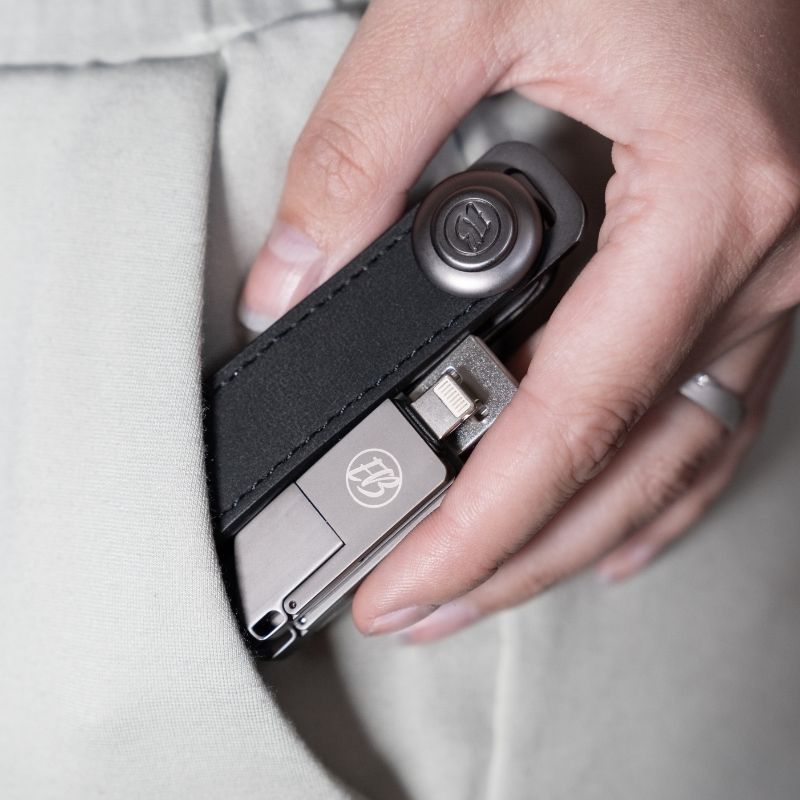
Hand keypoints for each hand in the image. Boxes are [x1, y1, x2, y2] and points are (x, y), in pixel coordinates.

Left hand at [239, 0, 799, 639]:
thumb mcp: (468, 1)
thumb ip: (362, 147)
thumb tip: (295, 275)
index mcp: (707, 198)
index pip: (569, 418)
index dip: (478, 525)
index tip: (407, 585)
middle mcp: (764, 252)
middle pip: (625, 469)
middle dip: (515, 561)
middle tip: (424, 610)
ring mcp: (777, 265)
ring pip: (676, 456)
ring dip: (578, 538)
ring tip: (492, 589)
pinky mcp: (760, 258)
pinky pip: (717, 407)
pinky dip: (658, 483)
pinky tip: (615, 527)